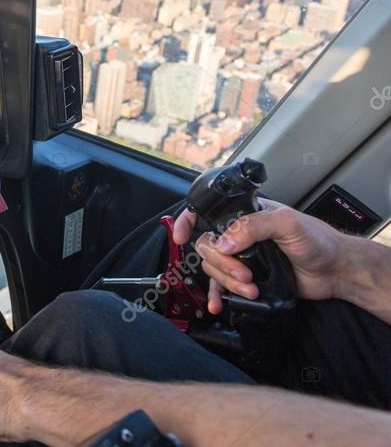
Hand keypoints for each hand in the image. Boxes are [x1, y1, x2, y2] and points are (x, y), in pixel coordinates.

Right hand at [173, 198, 345, 313]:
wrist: (335, 271)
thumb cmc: (317, 241)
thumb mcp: (287, 223)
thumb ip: (253, 226)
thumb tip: (224, 242)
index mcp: (245, 215)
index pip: (207, 212)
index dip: (188, 221)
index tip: (181, 236)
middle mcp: (239, 235)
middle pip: (207, 246)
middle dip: (223, 264)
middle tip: (245, 274)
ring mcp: (242, 258)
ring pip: (214, 269)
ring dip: (228, 282)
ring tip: (251, 288)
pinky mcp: (247, 280)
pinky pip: (221, 287)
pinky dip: (217, 296)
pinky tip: (218, 305)